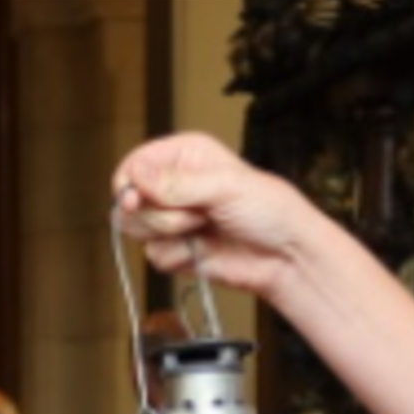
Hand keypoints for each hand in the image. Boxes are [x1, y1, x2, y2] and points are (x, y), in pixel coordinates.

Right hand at [113, 132, 315, 302]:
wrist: (285, 256)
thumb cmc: (270, 210)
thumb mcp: (225, 186)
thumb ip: (176, 183)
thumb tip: (136, 177)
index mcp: (185, 156)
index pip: (134, 164)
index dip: (129, 184)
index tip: (135, 199)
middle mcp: (174, 186)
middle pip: (128, 202)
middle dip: (158, 213)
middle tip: (193, 214)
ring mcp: (174, 220)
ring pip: (137, 231)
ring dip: (170, 233)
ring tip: (203, 228)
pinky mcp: (176, 250)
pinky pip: (154, 257)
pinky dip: (178, 257)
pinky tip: (203, 249)